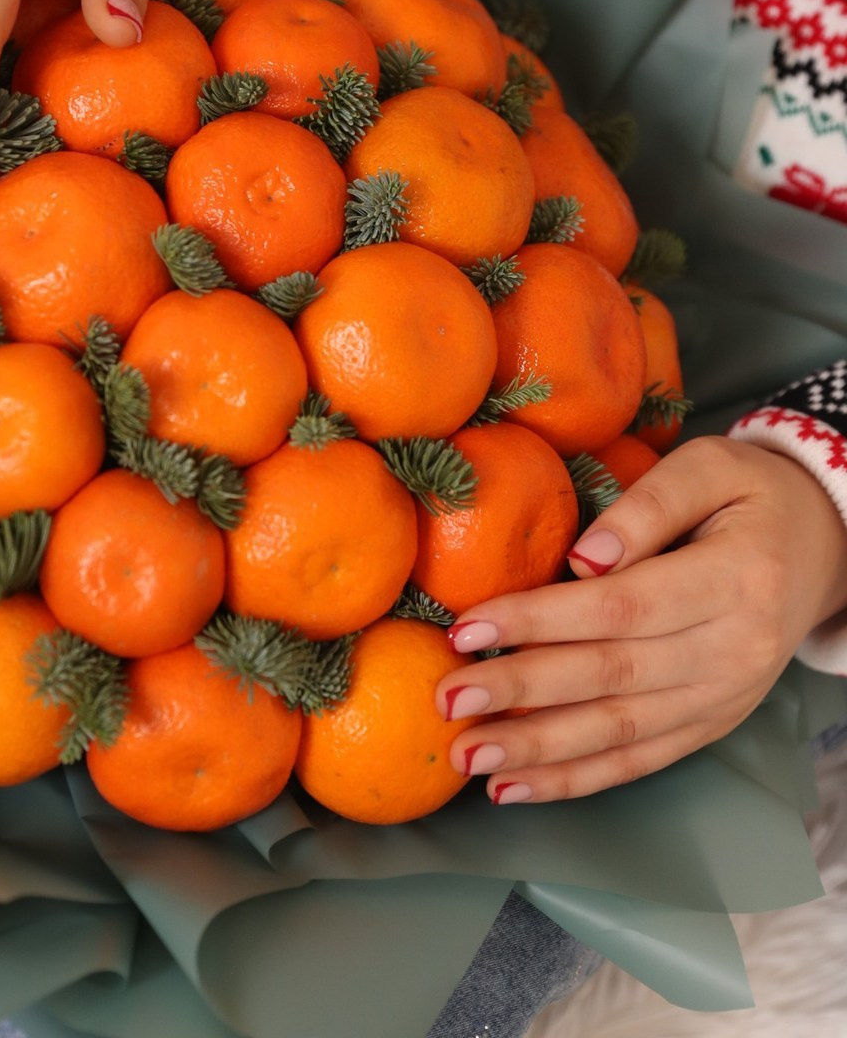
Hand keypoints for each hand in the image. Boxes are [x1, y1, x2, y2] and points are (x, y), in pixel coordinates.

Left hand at [436, 436, 846, 803]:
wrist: (827, 547)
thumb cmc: (752, 496)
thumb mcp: (711, 467)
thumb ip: (646, 507)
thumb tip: (580, 557)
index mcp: (734, 581)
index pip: (620, 608)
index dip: (538, 621)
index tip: (464, 627)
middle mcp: (731, 652)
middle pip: (610, 677)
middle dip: (520, 692)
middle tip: (446, 700)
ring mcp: (722, 698)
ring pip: (620, 732)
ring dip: (537, 751)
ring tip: (466, 757)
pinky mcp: (709, 724)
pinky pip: (639, 760)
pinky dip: (575, 779)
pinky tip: (514, 786)